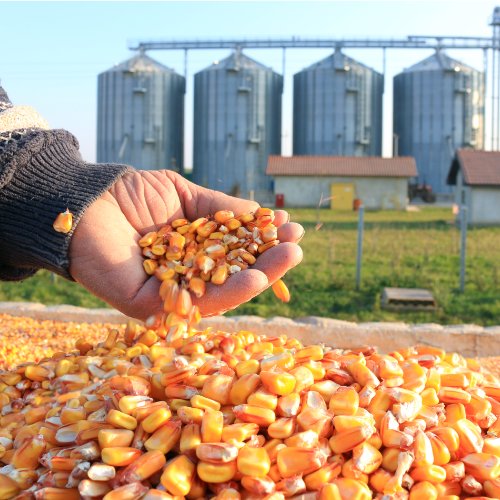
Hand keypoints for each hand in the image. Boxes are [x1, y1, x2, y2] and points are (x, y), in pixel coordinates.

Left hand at [69, 170, 303, 320]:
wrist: (84, 199)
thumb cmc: (132, 195)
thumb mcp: (185, 195)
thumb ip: (220, 209)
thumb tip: (261, 215)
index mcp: (192, 253)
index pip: (234, 253)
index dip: (262, 243)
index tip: (288, 227)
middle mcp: (184, 277)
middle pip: (232, 277)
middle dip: (267, 263)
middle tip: (297, 247)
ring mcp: (168, 294)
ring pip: (220, 294)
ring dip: (258, 279)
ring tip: (288, 259)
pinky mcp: (149, 306)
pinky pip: (194, 303)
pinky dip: (227, 293)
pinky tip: (255, 278)